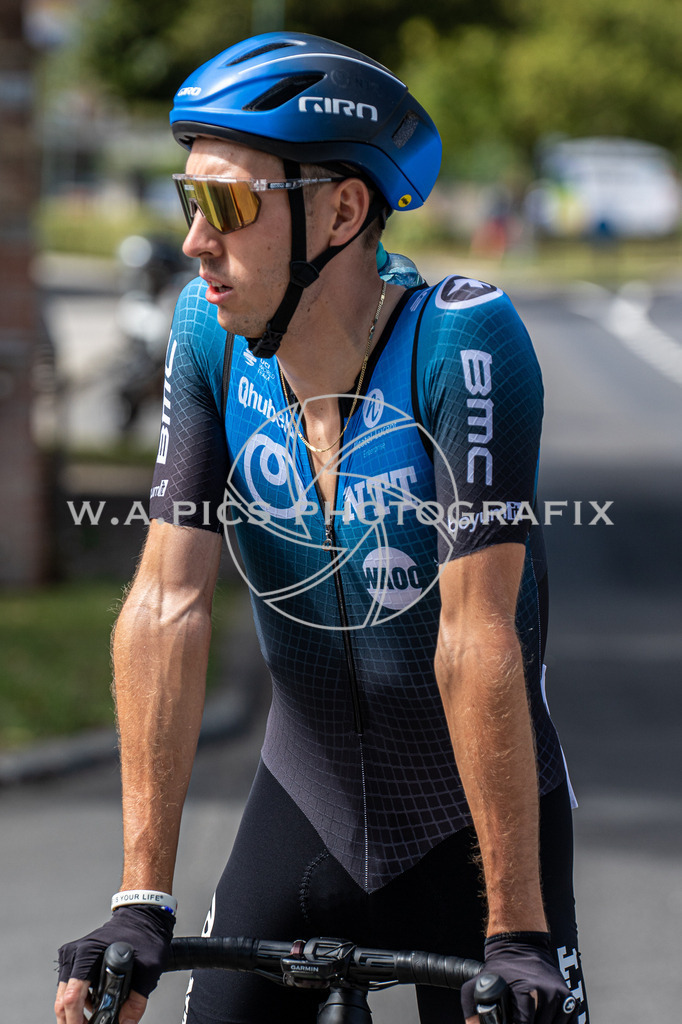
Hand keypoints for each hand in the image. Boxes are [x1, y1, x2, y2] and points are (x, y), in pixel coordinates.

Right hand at [55, 906, 173, 1023]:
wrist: (142, 916)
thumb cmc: (144, 934)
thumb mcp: (149, 968)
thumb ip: (137, 1001)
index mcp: (87, 953)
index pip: (72, 997)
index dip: (76, 1021)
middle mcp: (74, 954)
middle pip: (62, 1001)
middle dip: (73, 1021)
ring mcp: (72, 957)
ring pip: (63, 997)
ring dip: (75, 1014)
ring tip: (94, 1021)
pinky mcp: (76, 961)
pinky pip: (69, 988)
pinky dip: (78, 1003)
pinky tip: (94, 1008)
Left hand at [461, 932, 577, 1023]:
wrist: (521, 944)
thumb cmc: (500, 968)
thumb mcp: (478, 984)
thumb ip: (473, 1010)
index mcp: (527, 992)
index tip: (510, 1022)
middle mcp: (548, 994)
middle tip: (518, 1018)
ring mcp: (561, 997)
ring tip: (530, 1017)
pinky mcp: (570, 999)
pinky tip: (544, 1019)